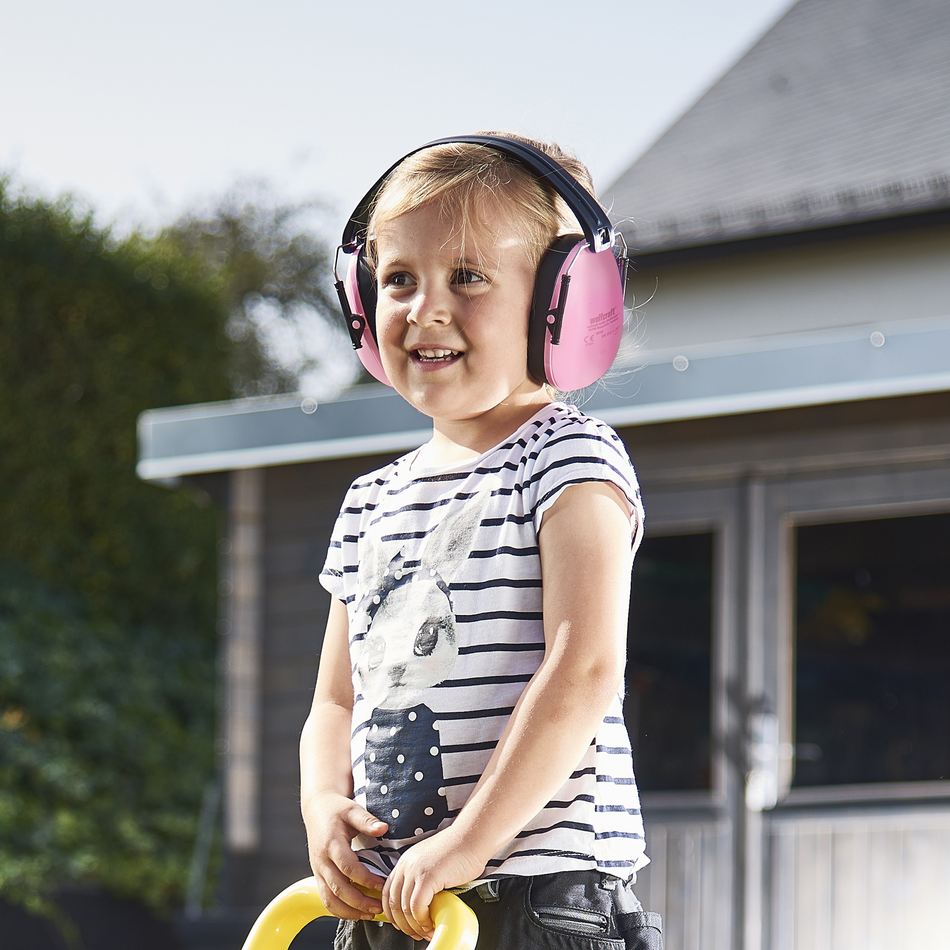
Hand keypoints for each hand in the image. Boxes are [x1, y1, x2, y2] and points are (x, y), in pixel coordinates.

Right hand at [303, 791, 388, 919]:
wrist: (316, 809)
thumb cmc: (336, 809)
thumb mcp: (352, 809)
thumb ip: (367, 820)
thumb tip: (383, 828)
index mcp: (331, 843)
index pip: (348, 867)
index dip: (365, 878)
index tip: (381, 884)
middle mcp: (322, 860)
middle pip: (338, 888)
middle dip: (359, 902)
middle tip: (379, 906)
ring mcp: (318, 870)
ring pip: (329, 899)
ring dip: (349, 911)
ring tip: (370, 914)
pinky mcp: (318, 875)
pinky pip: (325, 898)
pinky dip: (339, 910)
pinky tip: (355, 913)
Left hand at [382, 826, 485, 939]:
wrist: (472, 837)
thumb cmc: (458, 851)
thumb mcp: (431, 863)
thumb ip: (422, 879)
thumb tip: (421, 904)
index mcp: (405, 862)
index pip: (387, 892)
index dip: (392, 913)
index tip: (400, 924)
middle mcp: (406, 865)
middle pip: (393, 903)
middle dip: (402, 924)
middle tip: (414, 933)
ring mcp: (415, 870)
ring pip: (404, 908)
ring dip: (414, 926)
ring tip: (425, 932)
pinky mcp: (427, 877)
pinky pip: (417, 907)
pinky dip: (422, 920)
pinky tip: (430, 924)